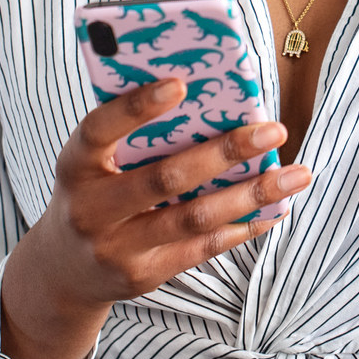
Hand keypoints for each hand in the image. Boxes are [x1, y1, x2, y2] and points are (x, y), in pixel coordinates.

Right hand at [0, 78, 312, 358]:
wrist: (62, 270)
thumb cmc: (91, 192)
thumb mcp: (91, 162)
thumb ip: (130, 134)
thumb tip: (205, 95)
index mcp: (75, 165)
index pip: (99, 129)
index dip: (137, 107)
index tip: (181, 83)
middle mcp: (91, 210)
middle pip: (165, 179)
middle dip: (225, 152)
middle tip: (273, 131)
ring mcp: (117, 248)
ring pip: (195, 218)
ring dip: (251, 194)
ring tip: (296, 174)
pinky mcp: (144, 275)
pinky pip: (204, 248)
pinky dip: (244, 226)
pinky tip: (276, 207)